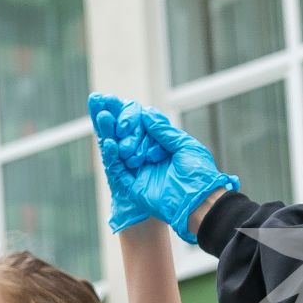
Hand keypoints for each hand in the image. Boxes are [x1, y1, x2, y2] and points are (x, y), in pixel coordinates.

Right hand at [89, 93, 238, 244]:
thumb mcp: (185, 146)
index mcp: (162, 146)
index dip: (130, 114)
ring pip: (119, 149)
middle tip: (105, 106)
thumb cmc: (198, 174)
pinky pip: (117, 169)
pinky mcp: (132, 185)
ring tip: (102, 116)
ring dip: (109, 132)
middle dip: (115, 120)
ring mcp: (139, 171)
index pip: (141, 126)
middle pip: (126, 136)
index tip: (119, 101)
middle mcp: (148, 157)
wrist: (199, 200)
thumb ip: (164, 131)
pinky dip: (112, 155)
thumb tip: (145, 114)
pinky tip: (109, 142)